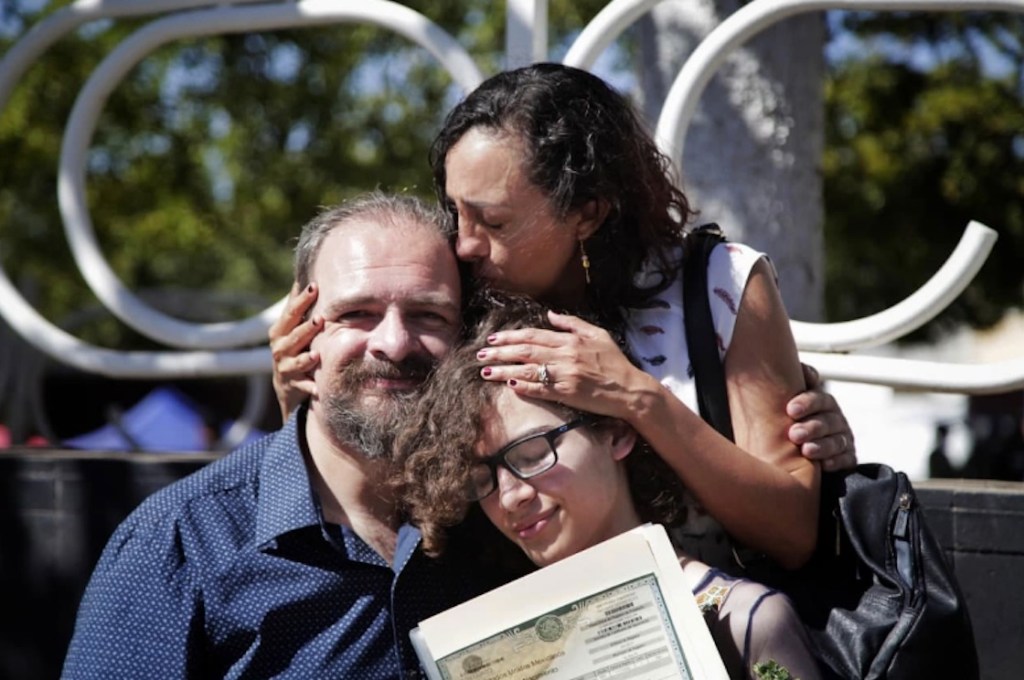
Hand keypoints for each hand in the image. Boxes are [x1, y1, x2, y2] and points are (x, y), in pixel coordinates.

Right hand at [269, 282, 321, 422]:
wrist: (285, 384)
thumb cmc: (293, 348)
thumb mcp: (292, 327)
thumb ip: (298, 306)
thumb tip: (306, 277)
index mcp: (280, 331)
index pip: (291, 313)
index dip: (302, 300)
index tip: (314, 286)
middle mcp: (280, 348)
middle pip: (293, 336)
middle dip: (306, 328)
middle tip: (320, 319)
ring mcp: (285, 367)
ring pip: (296, 361)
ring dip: (306, 359)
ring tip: (316, 355)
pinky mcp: (293, 385)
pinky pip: (303, 386)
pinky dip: (310, 388)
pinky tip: (319, 389)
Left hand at [475, 310, 652, 419]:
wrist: (629, 389)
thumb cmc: (614, 362)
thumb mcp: (597, 334)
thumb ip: (572, 323)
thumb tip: (550, 314)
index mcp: (570, 340)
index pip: (533, 335)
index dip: (510, 337)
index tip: (492, 339)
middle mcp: (565, 355)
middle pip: (525, 351)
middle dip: (499, 353)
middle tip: (480, 355)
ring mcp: (565, 375)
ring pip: (528, 370)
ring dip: (504, 371)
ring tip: (485, 372)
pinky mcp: (567, 394)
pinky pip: (541, 389)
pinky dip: (524, 387)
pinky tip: (508, 385)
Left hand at [786, 363, 856, 470]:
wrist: (792, 451)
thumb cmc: (787, 421)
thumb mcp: (783, 402)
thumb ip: (784, 383)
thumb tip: (792, 368)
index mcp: (820, 402)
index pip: (818, 398)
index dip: (807, 402)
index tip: (790, 410)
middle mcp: (834, 418)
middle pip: (827, 420)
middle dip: (812, 427)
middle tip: (794, 434)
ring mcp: (842, 438)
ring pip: (836, 440)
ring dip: (822, 446)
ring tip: (806, 450)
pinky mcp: (847, 457)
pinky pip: (846, 459)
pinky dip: (836, 461)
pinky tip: (825, 465)